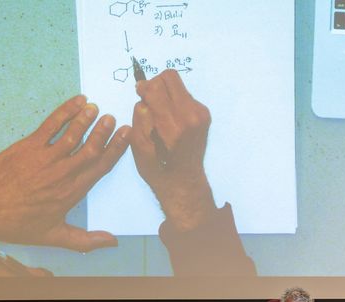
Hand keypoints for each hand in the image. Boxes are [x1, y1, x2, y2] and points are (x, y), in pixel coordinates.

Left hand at [0, 95, 129, 251]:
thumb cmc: (16, 223)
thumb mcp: (53, 236)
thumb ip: (86, 240)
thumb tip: (113, 242)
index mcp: (72, 192)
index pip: (100, 167)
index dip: (116, 150)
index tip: (126, 136)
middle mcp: (63, 173)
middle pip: (90, 148)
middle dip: (104, 132)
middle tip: (113, 119)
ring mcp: (46, 157)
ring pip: (73, 134)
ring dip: (86, 120)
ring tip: (96, 109)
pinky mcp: (29, 145)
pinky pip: (51, 125)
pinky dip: (65, 112)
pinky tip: (76, 102)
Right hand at [130, 69, 216, 231]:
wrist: (184, 181)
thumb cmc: (157, 167)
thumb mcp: (139, 145)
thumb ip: (140, 117)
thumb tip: (144, 97)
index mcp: (171, 124)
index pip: (156, 87)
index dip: (144, 87)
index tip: (140, 93)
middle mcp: (190, 116)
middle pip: (170, 78)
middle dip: (156, 84)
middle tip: (149, 98)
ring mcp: (200, 115)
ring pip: (179, 86)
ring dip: (166, 93)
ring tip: (161, 112)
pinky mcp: (205, 116)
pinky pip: (186, 96)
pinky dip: (176, 102)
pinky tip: (172, 119)